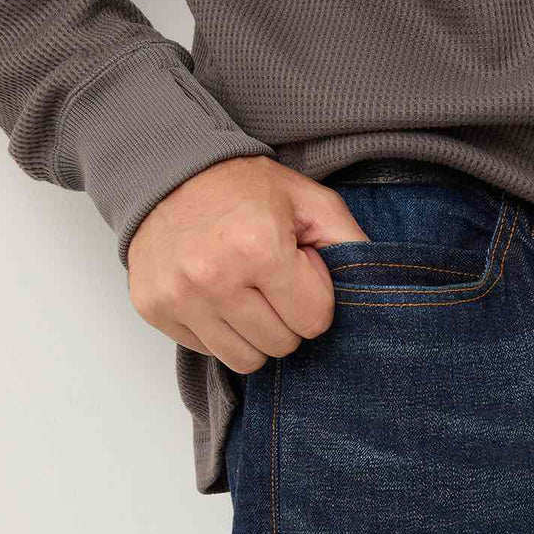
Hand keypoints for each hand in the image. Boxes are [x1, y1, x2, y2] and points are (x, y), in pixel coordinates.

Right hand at [126, 154, 369, 372]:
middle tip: (272, 281)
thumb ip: (350, 244)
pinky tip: (217, 294)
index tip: (298, 269)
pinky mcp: (153, 308)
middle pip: (281, 346)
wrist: (169, 172)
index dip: (314, 296)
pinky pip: (208, 350)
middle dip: (287, 318)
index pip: (313, 322)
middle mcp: (213, 277)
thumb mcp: (310, 202)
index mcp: (259, 248)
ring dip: (255, 333)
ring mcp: (178, 296)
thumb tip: (379, 288)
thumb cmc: (245, 190)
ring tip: (246, 292)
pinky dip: (220, 331)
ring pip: (245, 361)